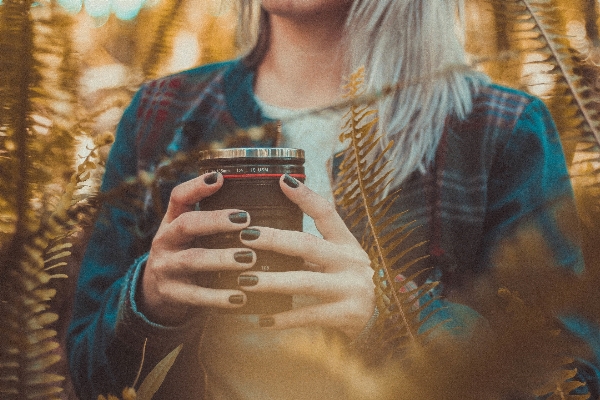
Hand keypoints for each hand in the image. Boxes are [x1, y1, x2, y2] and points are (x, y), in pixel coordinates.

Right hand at [140, 172, 254, 325]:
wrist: (155, 293)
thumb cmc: (185, 254)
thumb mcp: (190, 234)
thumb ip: (211, 219)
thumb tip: (255, 196)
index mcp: (172, 221)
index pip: (178, 197)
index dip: (197, 186)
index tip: (220, 178)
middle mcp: (165, 241)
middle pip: (186, 225)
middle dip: (216, 221)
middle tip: (245, 219)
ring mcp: (165, 267)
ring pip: (192, 260)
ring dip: (222, 259)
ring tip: (249, 258)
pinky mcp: (171, 294)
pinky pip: (195, 296)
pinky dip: (218, 297)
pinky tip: (240, 297)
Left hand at [237, 174, 375, 338]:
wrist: (382, 321)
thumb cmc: (347, 287)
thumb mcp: (337, 262)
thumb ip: (311, 251)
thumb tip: (265, 238)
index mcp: (346, 244)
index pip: (326, 213)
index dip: (305, 196)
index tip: (282, 181)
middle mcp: (350, 261)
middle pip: (307, 244)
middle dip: (273, 239)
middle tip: (245, 236)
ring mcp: (351, 288)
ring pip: (305, 281)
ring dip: (272, 281)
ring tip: (245, 282)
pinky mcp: (348, 314)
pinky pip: (309, 314)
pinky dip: (284, 318)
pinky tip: (262, 320)